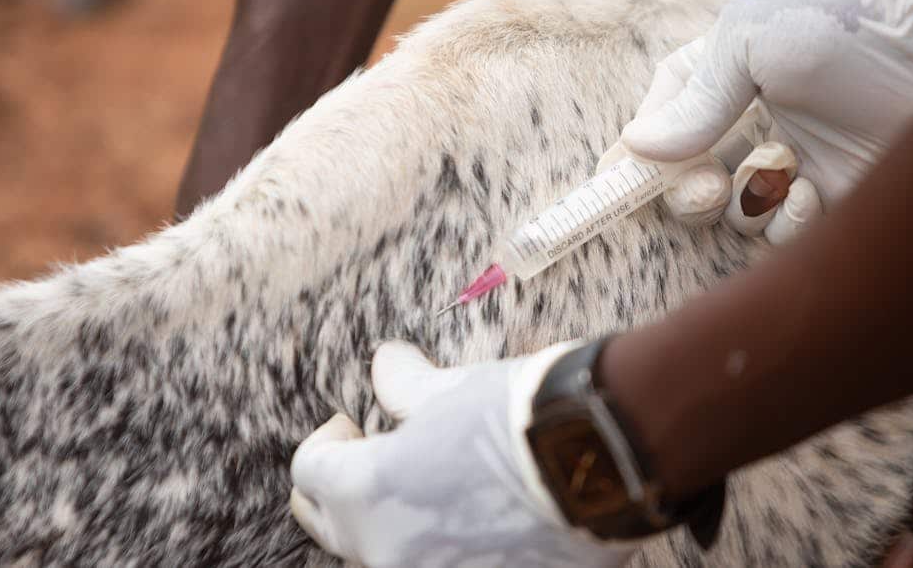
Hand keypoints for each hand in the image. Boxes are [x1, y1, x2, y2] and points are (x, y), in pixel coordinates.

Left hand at [289, 341, 634, 566]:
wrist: (603, 457)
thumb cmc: (518, 415)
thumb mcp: (451, 390)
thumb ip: (404, 386)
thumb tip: (385, 364)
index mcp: (367, 492)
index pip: (309, 473)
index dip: (325, 441)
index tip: (349, 425)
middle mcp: (388, 552)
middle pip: (332, 527)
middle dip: (338, 492)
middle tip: (362, 459)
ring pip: (384, 556)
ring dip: (390, 525)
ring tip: (424, 489)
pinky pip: (441, 567)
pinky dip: (443, 548)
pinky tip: (472, 519)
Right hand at [616, 0, 912, 241]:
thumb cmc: (839, 24)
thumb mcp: (751, 41)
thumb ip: (695, 100)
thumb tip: (636, 149)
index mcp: (720, 80)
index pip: (658, 128)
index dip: (630, 162)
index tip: (610, 190)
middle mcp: (750, 125)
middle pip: (688, 185)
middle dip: (686, 195)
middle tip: (706, 187)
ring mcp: (792, 163)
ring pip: (737, 215)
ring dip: (748, 204)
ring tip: (781, 174)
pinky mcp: (832, 197)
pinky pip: (787, 234)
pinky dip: (790, 222)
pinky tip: (812, 192)